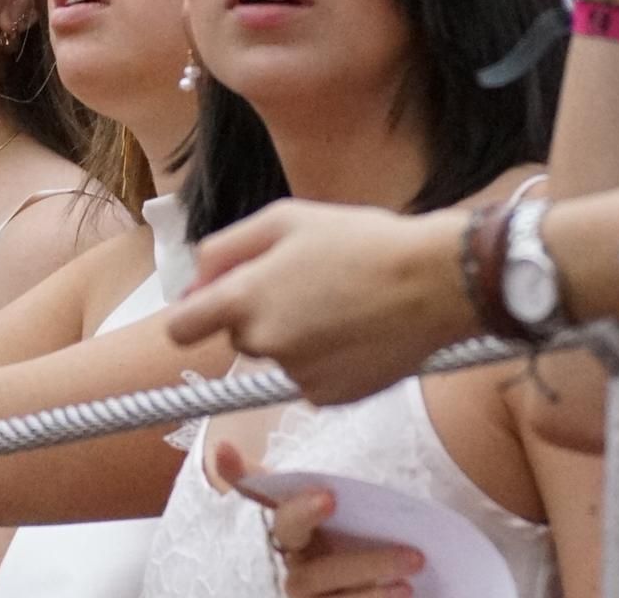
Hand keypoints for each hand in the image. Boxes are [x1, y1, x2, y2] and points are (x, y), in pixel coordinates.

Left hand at [166, 200, 473, 404]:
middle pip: (237, 337)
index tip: (208, 307)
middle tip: (306, 284)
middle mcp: (264, 343)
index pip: (180, 328)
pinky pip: (309, 378)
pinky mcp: (331, 398)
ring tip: (341, 304)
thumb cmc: (361, 241)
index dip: (191, 315)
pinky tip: (356, 333)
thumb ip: (223, 251)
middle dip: (257, 315)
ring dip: (295, 337)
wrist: (438, 281)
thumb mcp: (283, 220)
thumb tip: (191, 285)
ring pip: (277, 356)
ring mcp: (297, 375)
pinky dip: (324, 360)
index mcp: (244, 299)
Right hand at [213, 446, 423, 597]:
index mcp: (274, 536)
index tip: (330, 496)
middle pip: (316, 576)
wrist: (290, 569)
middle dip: (363, 566)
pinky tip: (406, 594)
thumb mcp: (272, 502)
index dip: (303, 511)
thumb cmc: (290, 529)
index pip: (286, 523)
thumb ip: (253, 478)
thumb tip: (222, 447)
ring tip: (413, 578)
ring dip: (374, 592)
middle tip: (413, 554)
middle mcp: (286, 574)